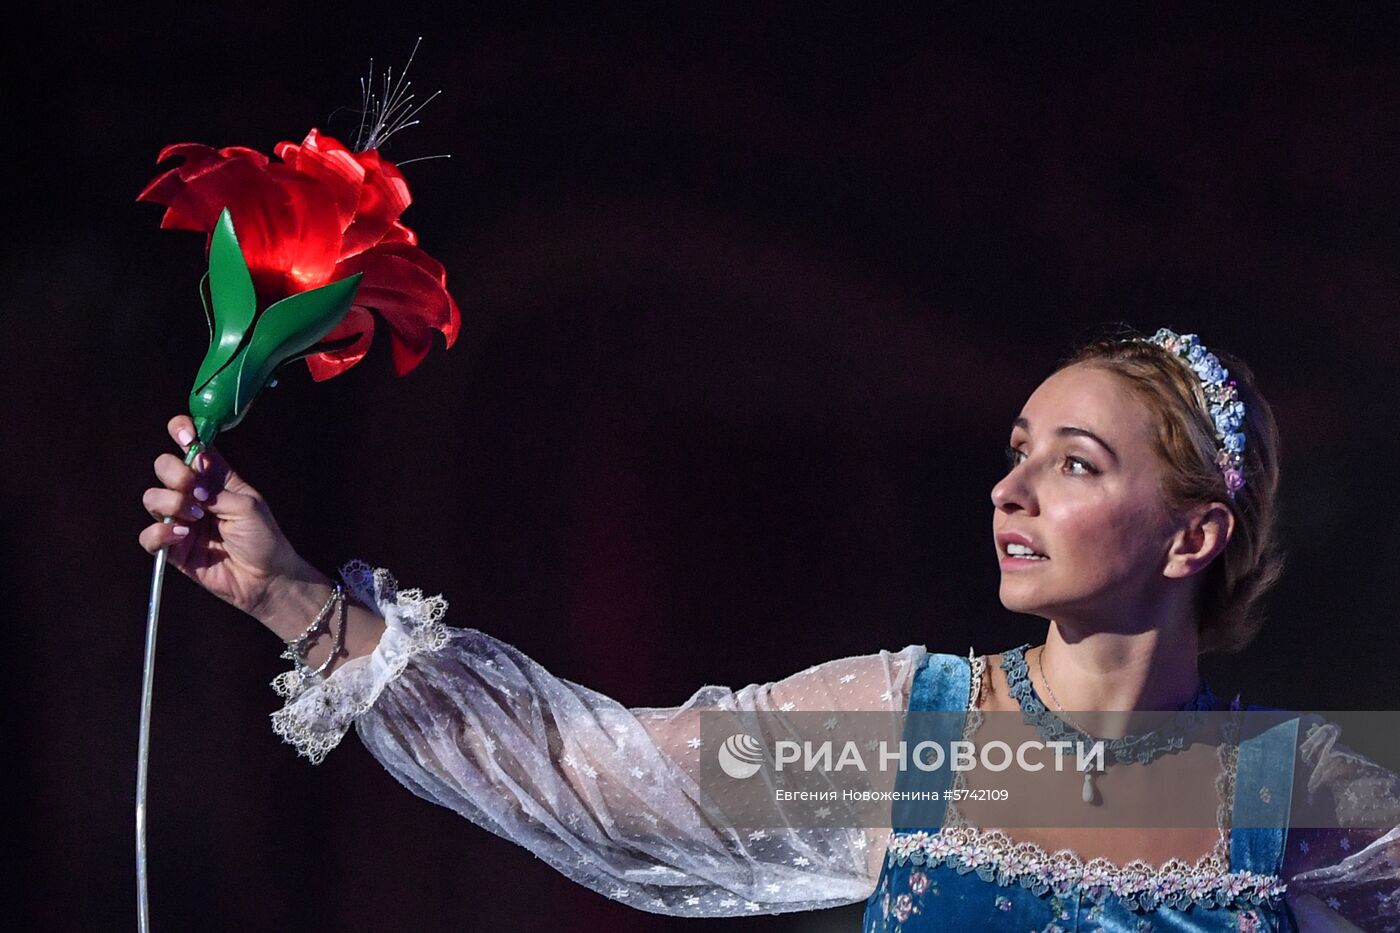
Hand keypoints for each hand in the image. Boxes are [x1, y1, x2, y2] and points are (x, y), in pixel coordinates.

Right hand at [138, 414, 310, 620]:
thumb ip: (216, 487)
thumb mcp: (247, 505)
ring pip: (152, 498)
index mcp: (215, 478)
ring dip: (172, 503)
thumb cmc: (263, 539)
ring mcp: (180, 520)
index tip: (185, 435)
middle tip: (197, 491)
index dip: (183, 433)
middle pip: (164, 467)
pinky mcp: (172, 548)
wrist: (267, 578)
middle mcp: (194, 495)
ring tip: (197, 518)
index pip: (192, 446)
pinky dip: (161, 532)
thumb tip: (191, 475)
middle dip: (176, 474)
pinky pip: (148, 535)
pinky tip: (183, 536)